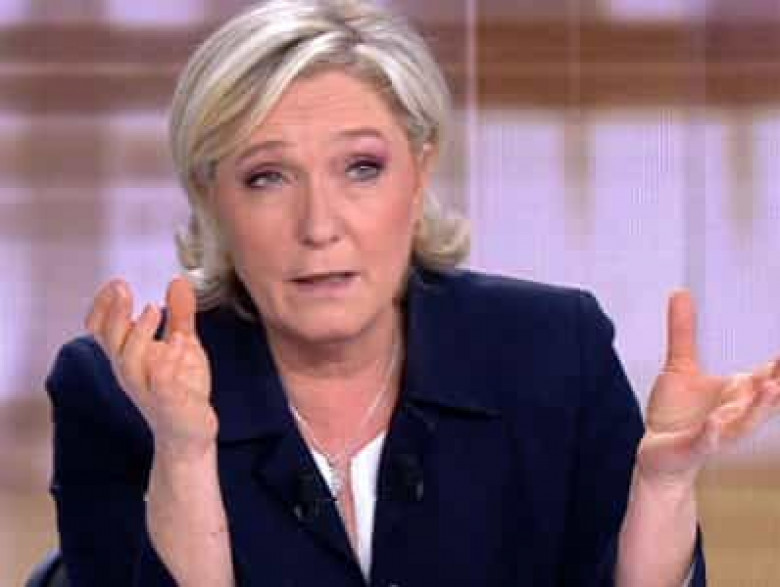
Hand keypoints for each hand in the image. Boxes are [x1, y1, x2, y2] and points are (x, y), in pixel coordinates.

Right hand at [86, 276, 216, 457]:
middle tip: (124, 289)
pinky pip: (162, 385)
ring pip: (129, 362)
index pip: (102, 329)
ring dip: (139, 333)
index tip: (116, 284)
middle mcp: (132, 372)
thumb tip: (177, 281)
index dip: (104, 306)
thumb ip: (180, 314)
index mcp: (130, 356)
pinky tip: (178, 347)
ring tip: (152, 309)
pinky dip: (167, 366)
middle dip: (115, 313)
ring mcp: (149, 389)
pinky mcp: (170, 404)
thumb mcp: (183, 344)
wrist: (189, 435)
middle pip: (111, 341)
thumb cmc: (180, 389)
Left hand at [637, 290, 779, 486]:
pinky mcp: (694, 446)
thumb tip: (681, 292)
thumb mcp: (680, 366)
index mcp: (738, 392)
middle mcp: (735, 412)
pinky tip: (715, 424)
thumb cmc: (677, 413)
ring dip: (759, 405)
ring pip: (745, 420)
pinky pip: (707, 441)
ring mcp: (718, 431)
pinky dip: (713, 434)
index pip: (769, 374)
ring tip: (772, 387)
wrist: (659, 454)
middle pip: (766, 396)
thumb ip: (683, 331)